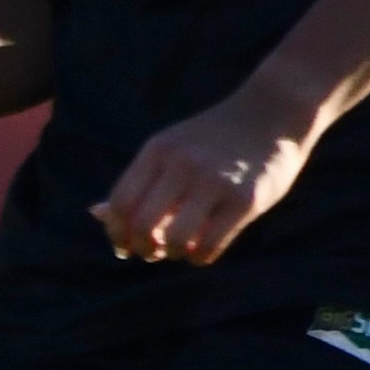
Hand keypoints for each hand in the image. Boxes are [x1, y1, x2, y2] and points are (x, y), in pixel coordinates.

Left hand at [94, 83, 314, 263]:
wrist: (273, 112)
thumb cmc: (214, 138)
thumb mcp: (171, 147)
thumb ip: (139, 180)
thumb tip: (96, 214)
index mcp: (158, 150)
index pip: (120, 203)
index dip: (117, 232)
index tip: (125, 245)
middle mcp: (183, 164)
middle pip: (141, 224)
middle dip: (141, 248)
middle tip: (152, 252)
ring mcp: (216, 181)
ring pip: (174, 239)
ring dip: (171, 254)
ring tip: (179, 248)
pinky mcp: (246, 199)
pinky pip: (209, 246)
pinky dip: (198, 257)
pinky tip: (201, 249)